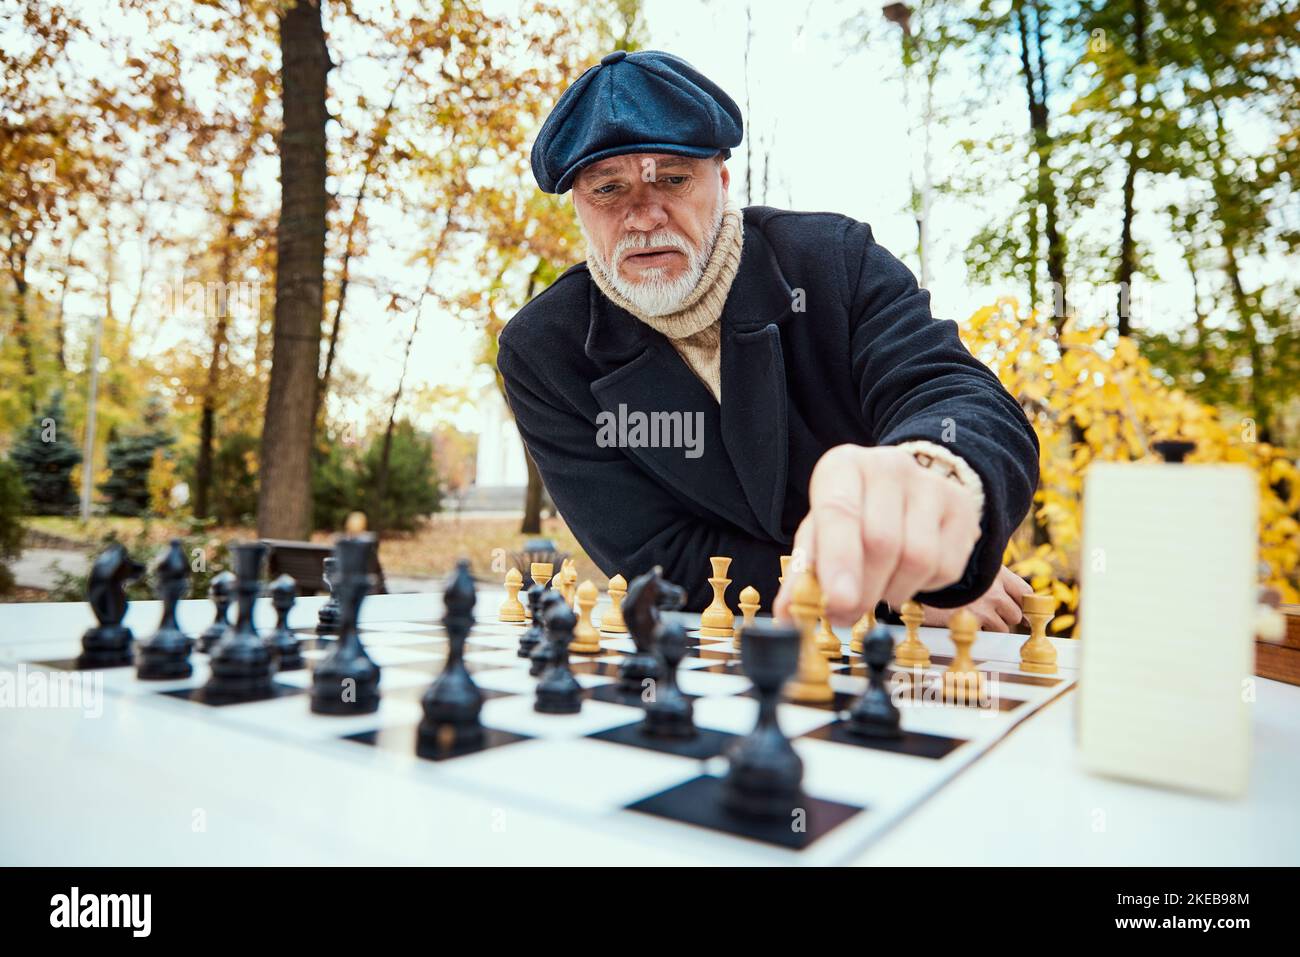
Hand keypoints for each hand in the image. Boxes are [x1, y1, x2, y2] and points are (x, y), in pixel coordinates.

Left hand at [773, 444, 981, 625]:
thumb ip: (804, 574)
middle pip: (882, 542)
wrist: (905, 490)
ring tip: (878, 589)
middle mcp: (889, 466)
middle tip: (847, 612)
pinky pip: (946, 567)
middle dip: (863, 591)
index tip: (838, 601)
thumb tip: (789, 615)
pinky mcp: (961, 508)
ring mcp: (931, 485)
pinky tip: (906, 576)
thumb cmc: (853, 517)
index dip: (839, 560)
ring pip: (918, 559)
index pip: (840, 512)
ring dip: (893, 592)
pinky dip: (924, 587)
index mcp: (843, 467)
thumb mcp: (819, 535)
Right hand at [920, 565, 1030, 632]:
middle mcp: (994, 590)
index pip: (1025, 592)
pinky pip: (986, 635)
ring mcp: (984, 608)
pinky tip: (964, 621)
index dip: (1023, 603)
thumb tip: (1020, 604)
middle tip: (988, 613)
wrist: (918, 587)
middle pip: (1016, 613)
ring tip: (972, 616)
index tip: (1018, 609)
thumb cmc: (945, 578)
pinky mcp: (972, 624)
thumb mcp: (972, 569)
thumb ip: (994, 581)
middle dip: (1005, 617)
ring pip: (1003, 628)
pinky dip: (977, 632)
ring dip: (991, 626)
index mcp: (996, 573)